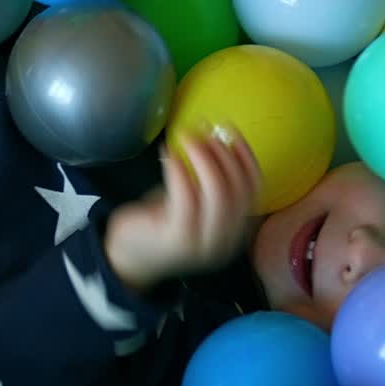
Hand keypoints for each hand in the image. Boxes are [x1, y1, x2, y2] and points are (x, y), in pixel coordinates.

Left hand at [104, 130, 262, 292]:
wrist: (130, 255)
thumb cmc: (163, 221)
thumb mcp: (194, 199)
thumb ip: (209, 178)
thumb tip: (215, 135)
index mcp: (237, 229)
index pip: (255, 188)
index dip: (246, 155)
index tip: (230, 130)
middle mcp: (227, 239)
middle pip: (240, 190)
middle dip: (224, 153)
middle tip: (203, 131)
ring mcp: (204, 242)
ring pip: (219, 194)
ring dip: (204, 158)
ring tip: (186, 138)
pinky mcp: (178, 238)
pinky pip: (187, 198)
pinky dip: (180, 171)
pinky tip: (169, 155)